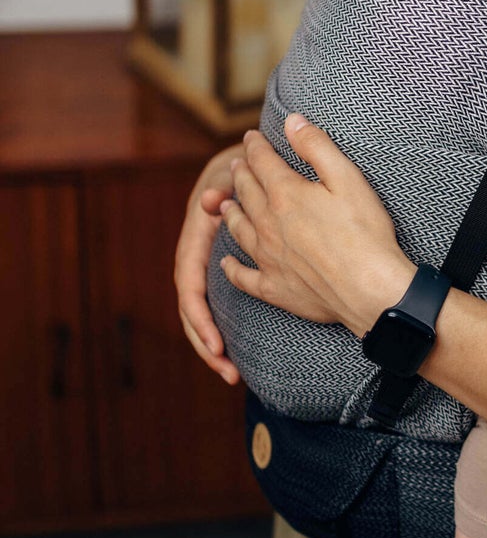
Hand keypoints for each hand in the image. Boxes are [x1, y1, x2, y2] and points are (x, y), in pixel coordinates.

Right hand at [175, 145, 240, 383]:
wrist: (246, 162)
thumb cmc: (238, 168)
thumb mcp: (227, 173)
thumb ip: (221, 187)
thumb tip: (208, 206)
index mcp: (195, 238)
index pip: (189, 284)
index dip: (200, 316)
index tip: (216, 344)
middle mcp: (196, 256)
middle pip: (191, 309)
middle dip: (205, 342)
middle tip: (228, 373)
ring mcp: (207, 264)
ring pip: (202, 311)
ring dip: (211, 344)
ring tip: (232, 375)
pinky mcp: (222, 270)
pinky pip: (219, 304)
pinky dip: (225, 328)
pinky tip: (239, 354)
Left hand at [218, 114, 412, 336]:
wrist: (370, 290)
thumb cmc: (365, 232)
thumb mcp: (347, 179)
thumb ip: (317, 146)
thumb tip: (292, 120)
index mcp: (286, 194)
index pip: (262, 162)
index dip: (255, 145)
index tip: (250, 136)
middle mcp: (268, 224)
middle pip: (246, 193)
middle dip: (241, 174)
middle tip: (237, 165)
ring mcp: (268, 258)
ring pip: (239, 229)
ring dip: (230, 213)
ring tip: (226, 205)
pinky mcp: (274, 287)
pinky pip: (243, 276)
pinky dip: (231, 268)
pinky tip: (226, 263)